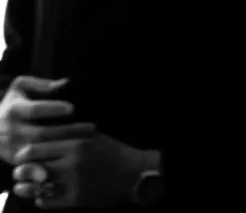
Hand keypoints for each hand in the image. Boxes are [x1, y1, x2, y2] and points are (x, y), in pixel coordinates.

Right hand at [0, 77, 95, 165]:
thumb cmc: (14, 103)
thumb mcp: (21, 87)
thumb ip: (41, 84)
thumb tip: (64, 83)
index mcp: (14, 110)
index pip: (34, 110)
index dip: (53, 109)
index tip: (73, 107)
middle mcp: (11, 130)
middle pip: (41, 133)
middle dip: (68, 130)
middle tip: (91, 127)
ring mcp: (13, 147)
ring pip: (42, 150)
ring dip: (66, 144)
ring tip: (88, 138)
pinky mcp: (18, 160)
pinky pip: (39, 162)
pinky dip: (58, 158)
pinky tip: (75, 151)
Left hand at [9, 131, 148, 208]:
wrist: (134, 174)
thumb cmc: (114, 152)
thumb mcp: (94, 136)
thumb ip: (70, 133)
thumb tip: (45, 131)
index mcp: (76, 145)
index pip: (34, 148)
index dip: (23, 154)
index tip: (23, 156)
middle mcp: (72, 163)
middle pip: (31, 168)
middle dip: (22, 171)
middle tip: (22, 172)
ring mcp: (74, 183)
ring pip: (35, 187)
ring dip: (28, 187)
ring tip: (28, 185)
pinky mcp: (76, 199)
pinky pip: (46, 202)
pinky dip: (41, 200)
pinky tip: (45, 195)